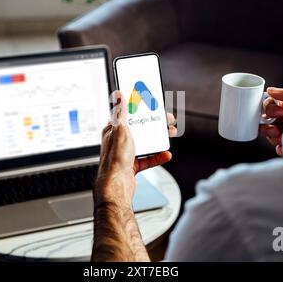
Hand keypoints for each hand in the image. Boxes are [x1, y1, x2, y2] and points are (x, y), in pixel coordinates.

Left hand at [94, 91, 175, 207]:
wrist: (117, 187)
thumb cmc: (114, 160)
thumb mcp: (120, 130)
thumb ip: (121, 112)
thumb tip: (118, 94)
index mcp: (113, 130)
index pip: (129, 115)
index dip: (142, 109)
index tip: (154, 106)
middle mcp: (118, 141)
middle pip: (140, 129)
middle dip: (155, 125)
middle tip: (167, 121)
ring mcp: (126, 153)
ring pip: (145, 143)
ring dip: (158, 139)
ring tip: (169, 135)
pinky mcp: (132, 165)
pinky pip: (147, 159)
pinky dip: (158, 156)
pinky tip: (165, 154)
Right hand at [260, 87, 282, 155]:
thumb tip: (269, 90)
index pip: (268, 105)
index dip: (269, 108)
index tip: (280, 112)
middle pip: (264, 120)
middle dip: (266, 125)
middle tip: (276, 128)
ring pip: (268, 134)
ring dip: (271, 136)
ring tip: (281, 137)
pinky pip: (277, 148)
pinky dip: (280, 148)